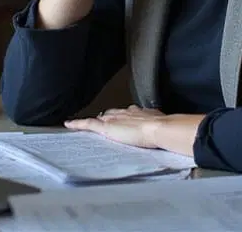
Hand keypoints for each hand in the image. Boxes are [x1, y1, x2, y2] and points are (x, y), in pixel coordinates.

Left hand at [64, 105, 203, 156]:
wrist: (159, 128)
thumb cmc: (165, 129)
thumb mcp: (164, 125)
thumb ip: (163, 127)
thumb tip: (173, 129)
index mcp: (139, 112)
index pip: (127, 113)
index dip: (121, 115)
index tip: (119, 117)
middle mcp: (125, 112)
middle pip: (112, 113)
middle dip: (106, 116)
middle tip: (100, 120)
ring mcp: (114, 119)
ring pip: (99, 118)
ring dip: (92, 121)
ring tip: (81, 124)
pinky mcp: (105, 127)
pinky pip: (87, 124)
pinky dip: (77, 124)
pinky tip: (68, 125)